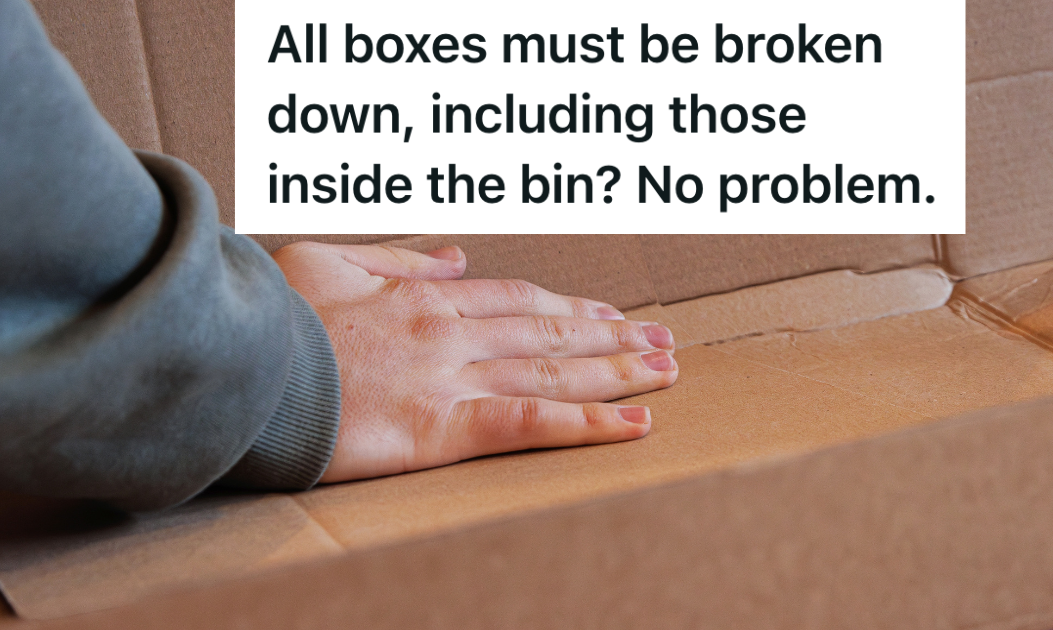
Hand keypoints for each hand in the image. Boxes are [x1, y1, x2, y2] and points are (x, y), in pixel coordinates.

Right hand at [272, 242, 677, 482]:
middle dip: (613, 336)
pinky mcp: (444, 426)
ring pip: (555, 369)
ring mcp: (452, 376)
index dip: (568, 305)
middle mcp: (450, 331)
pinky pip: (531, 421)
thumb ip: (393, 256)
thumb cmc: (267, 318)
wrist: (234, 366)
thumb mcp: (322, 260)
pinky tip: (634, 424)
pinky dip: (588, 422)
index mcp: (422, 296)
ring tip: (667, 371)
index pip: (517, 299)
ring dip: (619, 371)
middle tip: (662, 339)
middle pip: (551, 329)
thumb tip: (454, 256)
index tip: (607, 313)